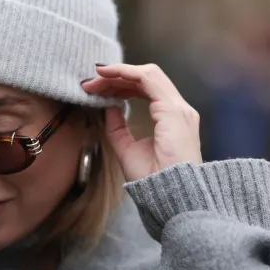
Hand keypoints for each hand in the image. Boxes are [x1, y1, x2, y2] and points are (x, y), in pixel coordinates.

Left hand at [81, 63, 202, 181]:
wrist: (171, 197)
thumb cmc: (153, 181)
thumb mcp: (127, 149)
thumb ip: (118, 128)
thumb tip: (108, 108)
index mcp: (172, 118)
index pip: (147, 89)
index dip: (121, 85)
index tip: (97, 89)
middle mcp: (179, 109)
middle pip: (146, 78)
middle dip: (116, 77)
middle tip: (91, 83)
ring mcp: (178, 108)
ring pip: (147, 74)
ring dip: (118, 73)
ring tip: (96, 78)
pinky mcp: (172, 110)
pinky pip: (147, 80)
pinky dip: (125, 73)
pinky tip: (107, 75)